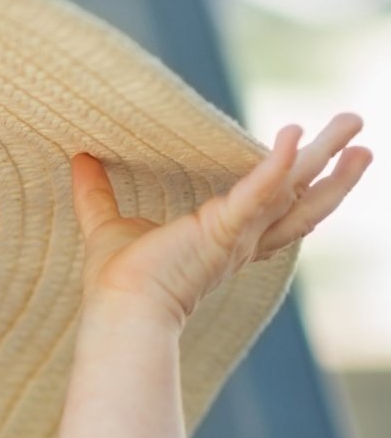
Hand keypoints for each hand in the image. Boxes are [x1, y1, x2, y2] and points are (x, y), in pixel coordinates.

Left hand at [70, 113, 372, 329]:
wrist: (119, 310)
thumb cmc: (116, 281)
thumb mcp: (107, 225)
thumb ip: (96, 193)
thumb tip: (78, 159)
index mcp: (223, 240)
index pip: (272, 213)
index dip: (296, 189)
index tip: (315, 163)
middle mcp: (243, 240)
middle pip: (302, 201)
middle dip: (334, 170)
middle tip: (359, 137)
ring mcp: (239, 236)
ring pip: (299, 192)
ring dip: (328, 159)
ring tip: (355, 126)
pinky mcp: (225, 229)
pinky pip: (261, 190)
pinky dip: (279, 162)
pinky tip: (295, 134)